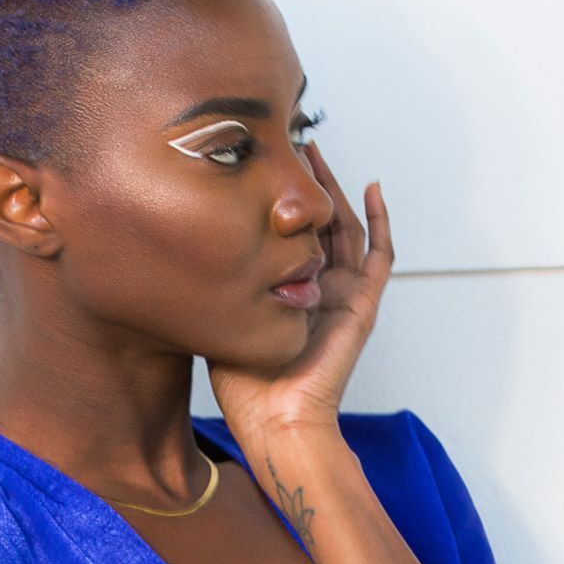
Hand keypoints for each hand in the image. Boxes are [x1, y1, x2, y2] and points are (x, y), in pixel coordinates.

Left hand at [207, 150, 393, 448]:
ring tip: (316, 151)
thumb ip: (216, 286)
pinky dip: (380, 220)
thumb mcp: (219, 320)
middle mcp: (316, 290)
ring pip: (345, 228)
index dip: (278, 203)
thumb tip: (182, 249)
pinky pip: (380, 255)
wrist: (275, 421)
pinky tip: (372, 187)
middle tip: (288, 142)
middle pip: (316, 224)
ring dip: (334, 189)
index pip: (286, 237)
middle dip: (305, 184)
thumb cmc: (244, 387)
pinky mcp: (362, 305)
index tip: (258, 168)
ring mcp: (342, 296)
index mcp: (286, 294)